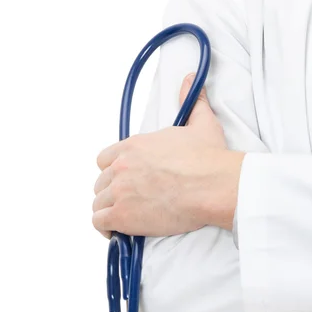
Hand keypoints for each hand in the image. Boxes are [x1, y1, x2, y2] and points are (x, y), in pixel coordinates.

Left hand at [92, 73, 244, 237]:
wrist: (213, 185)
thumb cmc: (209, 158)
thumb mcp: (200, 123)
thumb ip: (191, 101)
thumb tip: (192, 79)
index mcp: (132, 146)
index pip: (104, 160)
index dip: (113, 171)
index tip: (124, 180)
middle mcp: (120, 167)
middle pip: (101, 183)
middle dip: (112, 192)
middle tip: (129, 201)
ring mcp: (119, 191)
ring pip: (98, 203)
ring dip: (109, 210)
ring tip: (124, 218)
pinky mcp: (122, 215)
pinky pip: (99, 222)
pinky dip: (106, 229)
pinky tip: (117, 232)